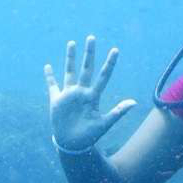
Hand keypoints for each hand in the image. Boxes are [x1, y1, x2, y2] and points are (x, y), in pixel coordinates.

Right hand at [44, 35, 136, 150]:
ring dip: (70, 58)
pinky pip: (53, 85)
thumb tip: (134, 102)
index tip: (115, 50)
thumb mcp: (105, 124)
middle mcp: (82, 92)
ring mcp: (69, 95)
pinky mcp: (57, 100)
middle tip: (91, 37)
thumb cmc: (89, 136)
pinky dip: (49, 76)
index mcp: (93, 96)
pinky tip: (47, 66)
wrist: (73, 145)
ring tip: (72, 43)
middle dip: (89, 54)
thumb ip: (118, 112)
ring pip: (70, 72)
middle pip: (86, 68)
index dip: (110, 63)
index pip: (104, 76)